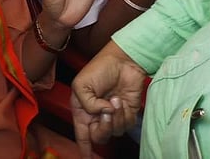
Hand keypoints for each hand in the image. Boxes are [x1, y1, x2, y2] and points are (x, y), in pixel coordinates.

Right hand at [71, 41, 146, 157]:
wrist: (122, 61)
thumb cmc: (99, 68)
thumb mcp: (82, 85)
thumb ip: (88, 104)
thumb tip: (102, 115)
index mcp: (82, 110)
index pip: (82, 135)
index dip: (84, 149)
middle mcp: (97, 116)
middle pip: (99, 136)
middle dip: (103, 127)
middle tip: (106, 111)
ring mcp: (113, 115)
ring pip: (114, 132)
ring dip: (115, 116)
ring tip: (114, 99)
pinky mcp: (127, 113)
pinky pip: (126, 125)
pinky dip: (125, 114)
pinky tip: (122, 100)